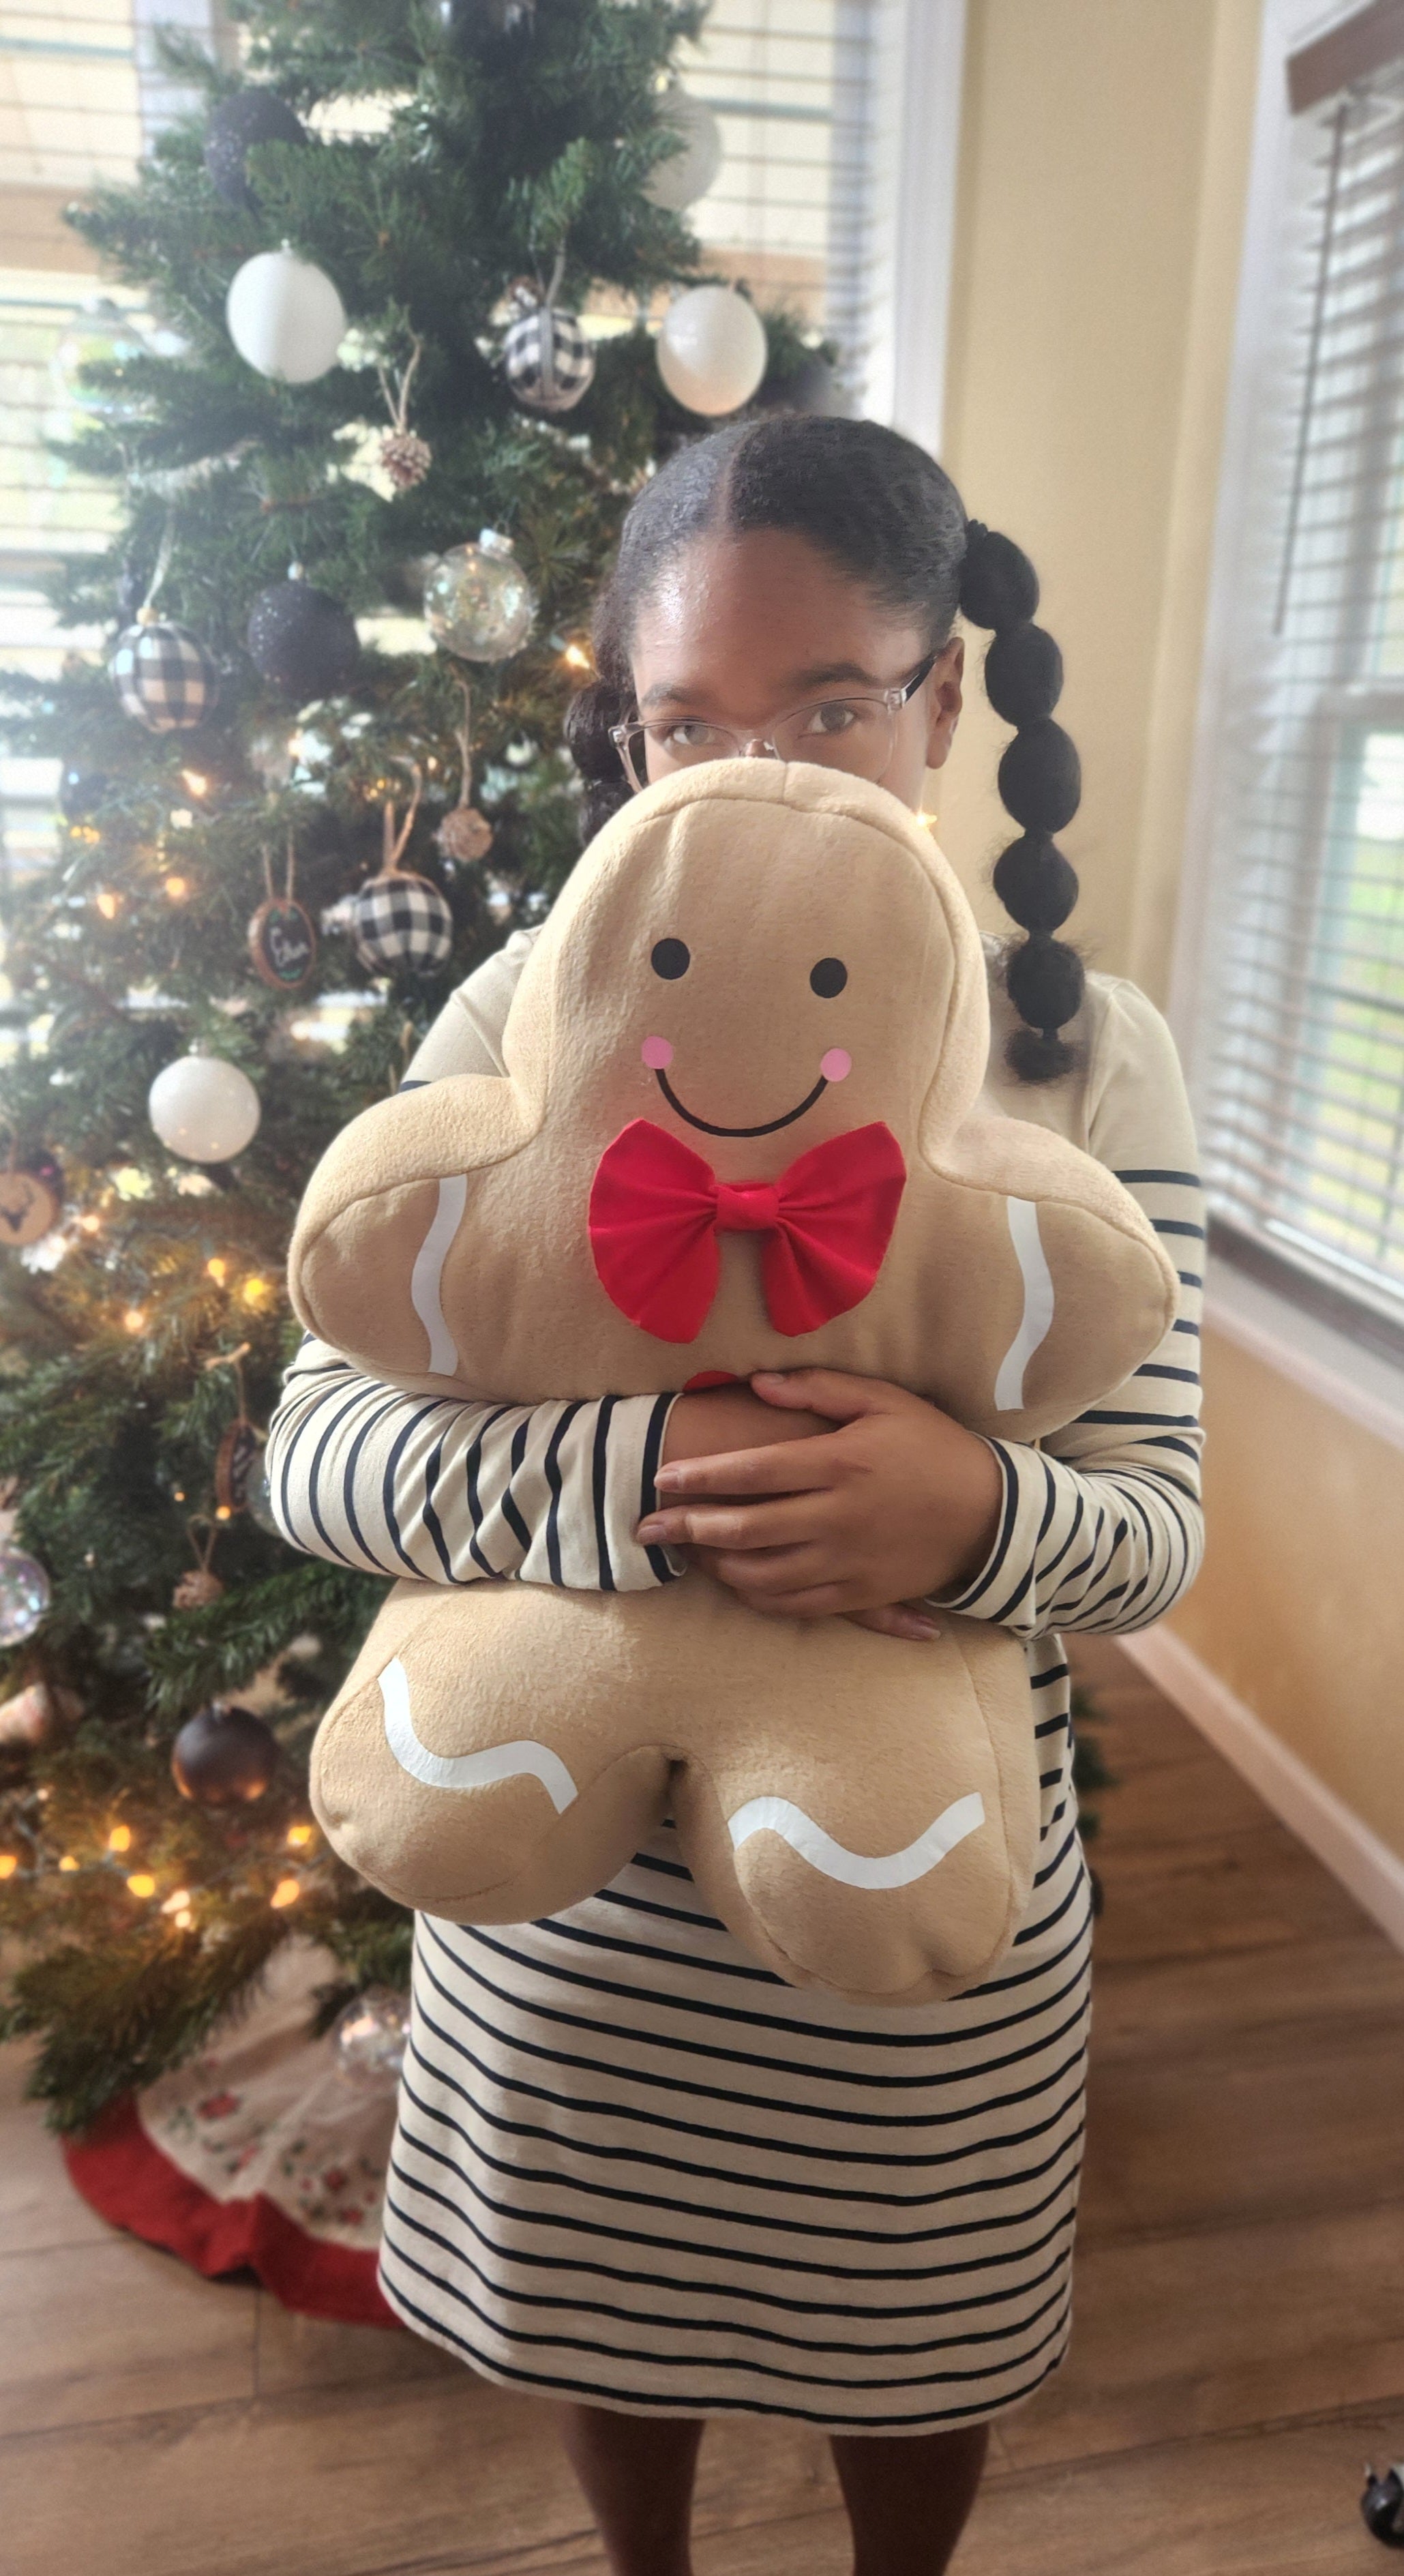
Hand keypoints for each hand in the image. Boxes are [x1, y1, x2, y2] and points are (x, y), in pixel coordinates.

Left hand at [639, 1369, 1003, 1622]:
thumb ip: (818, 1389)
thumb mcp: (883, 1401)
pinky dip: (753, 1596)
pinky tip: (732, 1582)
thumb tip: (755, 1381)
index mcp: (840, 1464)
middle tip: (646, 1527)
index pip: (753, 1472)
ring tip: (684, 1554)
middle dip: (687, 1528)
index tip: (663, 1478)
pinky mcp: (858, 1594)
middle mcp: (838, 1517)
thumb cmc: (931, 1447)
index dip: (701, 1477)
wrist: (990, 1515)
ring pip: (761, 1574)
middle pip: (744, 1528)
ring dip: (713, 1566)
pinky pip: (793, 1604)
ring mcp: (847, 1561)